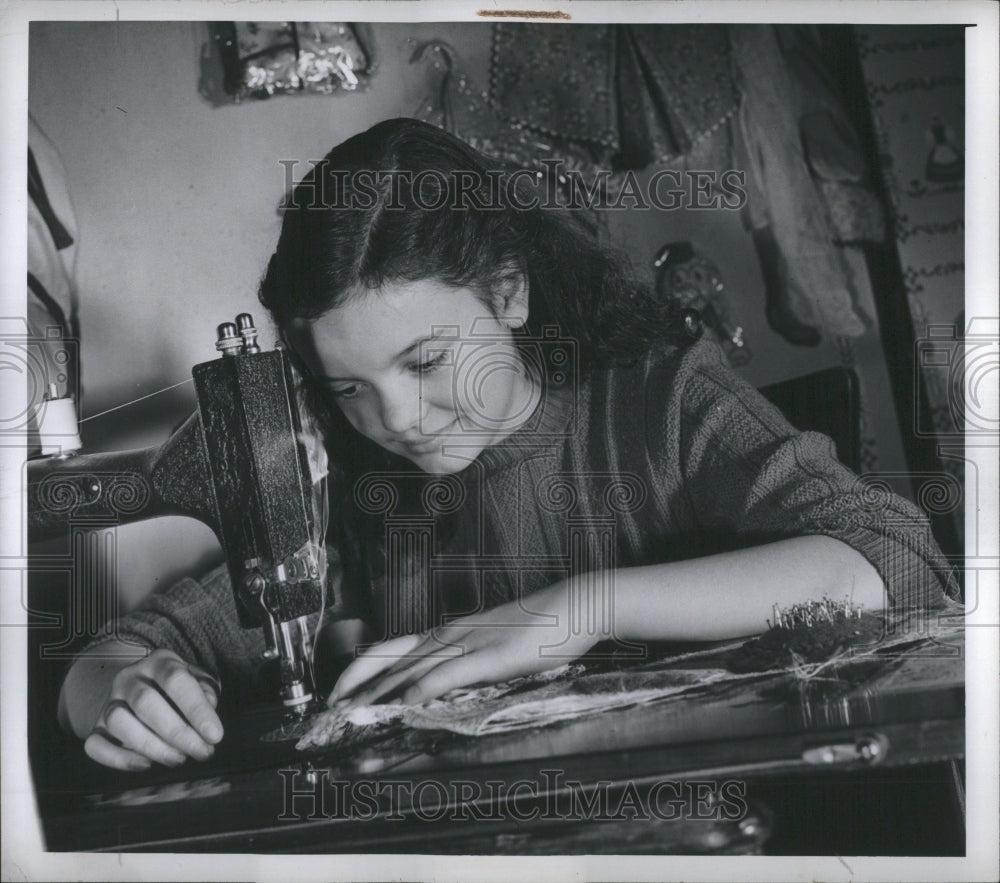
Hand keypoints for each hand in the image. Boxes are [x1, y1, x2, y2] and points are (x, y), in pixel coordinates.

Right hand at [83, 649, 223, 771]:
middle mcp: (129, 678)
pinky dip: (118, 759)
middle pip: (146, 702)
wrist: (144, 688)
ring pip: (118, 722)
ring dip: (151, 746)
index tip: (215, 736)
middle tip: (202, 752)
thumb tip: (205, 721)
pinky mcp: (95, 728)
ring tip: (178, 759)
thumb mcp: (200, 681)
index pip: (176, 680)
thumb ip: (206, 694)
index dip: (197, 710)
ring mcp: (109, 702)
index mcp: (160, 662)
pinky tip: (146, 764)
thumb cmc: (180, 689)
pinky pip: (95, 745)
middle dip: (178, 732)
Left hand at [328, 581, 599, 707]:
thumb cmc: (537, 627)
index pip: (389, 650)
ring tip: (351, 717)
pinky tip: (406, 706)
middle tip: (328, 712)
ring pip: (409, 670)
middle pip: (388, 660)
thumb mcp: (492, 645)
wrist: (571, 605)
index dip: (358, 672)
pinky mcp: (489, 656)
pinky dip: (421, 691)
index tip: (337, 693)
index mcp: (447, 632)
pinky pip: (447, 676)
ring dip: (377, 696)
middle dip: (355, 688)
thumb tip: (444, 688)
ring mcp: (467, 644)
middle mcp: (448, 636)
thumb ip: (466, 665)